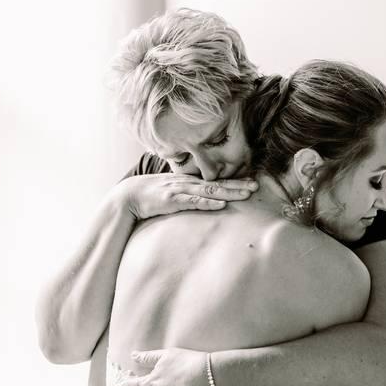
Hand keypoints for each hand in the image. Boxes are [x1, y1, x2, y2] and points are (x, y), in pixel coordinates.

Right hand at [114, 173, 257, 219]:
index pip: (217, 181)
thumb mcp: (173, 192)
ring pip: (210, 191)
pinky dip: (208, 202)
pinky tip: (221, 204)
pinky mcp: (172, 200)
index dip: (235, 182)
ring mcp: (181, 190)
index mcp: (190, 181)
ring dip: (229, 192)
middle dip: (238, 185)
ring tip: (246, 194)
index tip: (253, 183)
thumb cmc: (152, 195)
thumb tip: (203, 200)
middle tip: (257, 187)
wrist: (128, 195)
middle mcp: (188, 183)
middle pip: (218, 183)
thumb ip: (188, 194)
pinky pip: (193, 201)